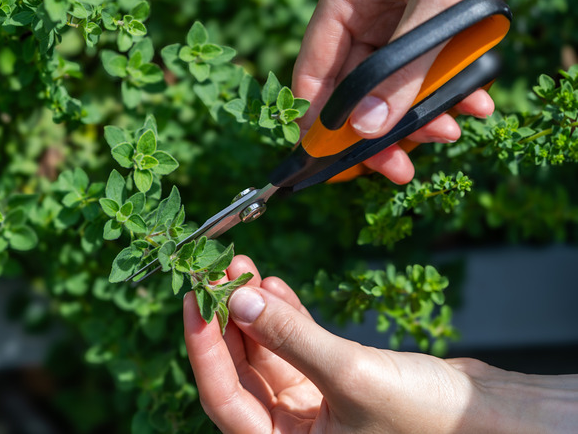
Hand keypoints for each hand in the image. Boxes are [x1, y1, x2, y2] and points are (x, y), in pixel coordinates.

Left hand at [184, 255, 577, 432]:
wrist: (492, 419)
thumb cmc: (433, 421)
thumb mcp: (352, 375)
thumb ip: (291, 337)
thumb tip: (238, 301)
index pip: (223, 398)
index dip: (203, 348)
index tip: (192, 301)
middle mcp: (293, 431)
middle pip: (240, 371)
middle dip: (228, 319)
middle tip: (218, 274)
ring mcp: (312, 404)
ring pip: (265, 352)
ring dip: (253, 310)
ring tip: (242, 268)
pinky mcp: (333, 380)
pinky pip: (294, 345)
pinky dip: (284, 315)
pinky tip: (273, 287)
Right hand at [293, 0, 495, 183]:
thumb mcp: (436, 10)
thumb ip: (402, 70)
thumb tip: (369, 130)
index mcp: (344, 7)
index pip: (315, 75)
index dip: (317, 124)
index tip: (327, 163)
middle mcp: (366, 22)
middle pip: (356, 93)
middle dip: (380, 134)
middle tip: (397, 170)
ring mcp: (398, 30)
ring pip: (396, 91)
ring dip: (422, 119)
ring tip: (451, 130)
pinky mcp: (432, 35)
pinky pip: (430, 75)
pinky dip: (451, 94)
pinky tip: (474, 106)